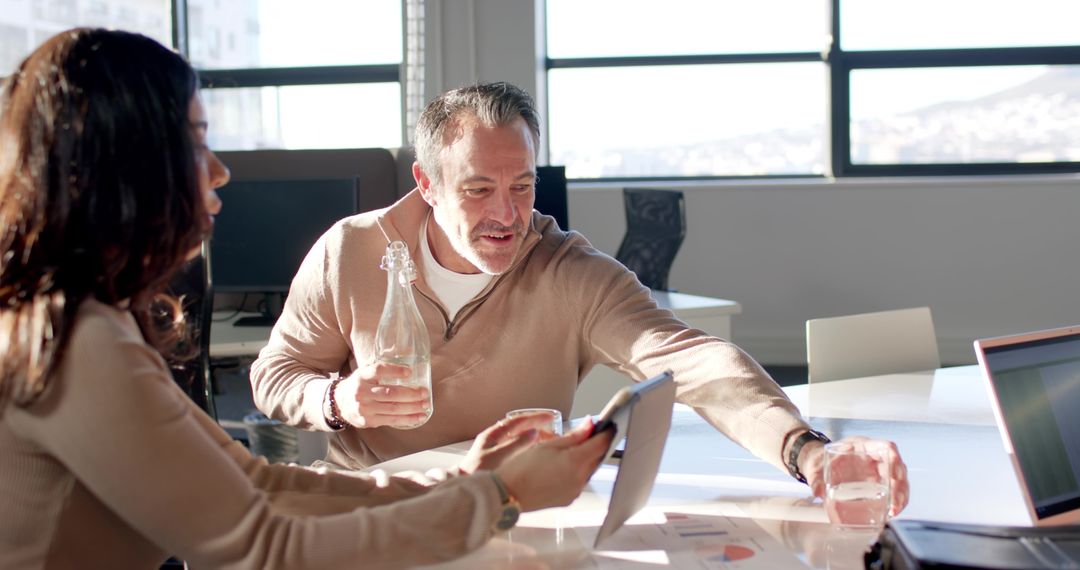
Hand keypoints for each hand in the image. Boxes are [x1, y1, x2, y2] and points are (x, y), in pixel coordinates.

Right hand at [334, 362, 430, 427]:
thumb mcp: (365, 373)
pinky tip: (419, 417)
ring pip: (393, 408)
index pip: (379, 370)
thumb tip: (410, 359)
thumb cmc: (359, 385)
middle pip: (390, 393)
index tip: (410, 371)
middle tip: (425, 392)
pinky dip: (408, 419)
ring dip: (413, 407)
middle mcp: (362, 392)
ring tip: (425, 405)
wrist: (338, 403)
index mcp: (362, 376)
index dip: (395, 371)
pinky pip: (392, 420)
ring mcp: (364, 408)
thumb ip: (382, 369)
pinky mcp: (368, 421)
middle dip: (411, 394)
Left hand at [457, 413, 552, 473]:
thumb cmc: (478, 473)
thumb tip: (534, 432)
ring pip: (520, 438)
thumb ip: (517, 444)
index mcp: (493, 435)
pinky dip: (530, 448)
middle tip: (554, 433)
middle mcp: (495, 439)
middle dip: (538, 428)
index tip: (550, 417)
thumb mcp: (498, 456)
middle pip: (520, 427)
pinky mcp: (499, 460)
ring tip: (549, 443)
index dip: (535, 417)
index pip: (518, 420)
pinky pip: (518, 448)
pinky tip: (538, 454)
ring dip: (535, 438)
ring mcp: (497, 449)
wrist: (466, 491)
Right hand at [495, 419, 613, 511]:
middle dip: (594, 445)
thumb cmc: (522, 467)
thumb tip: (590, 425)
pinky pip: (579, 482)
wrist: (507, 494)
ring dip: (586, 459)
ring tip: (572, 450)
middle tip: (587, 434)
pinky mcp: (569, 500)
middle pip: (596, 458)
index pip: (600, 444)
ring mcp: (575, 491)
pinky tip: (563, 467)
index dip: (605, 433)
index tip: (607, 425)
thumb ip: (573, 436)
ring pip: (588, 470)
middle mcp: (580, 479)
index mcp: (575, 462)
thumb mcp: (547, 445)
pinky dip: (577, 472)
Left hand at [800, 436, 909, 517]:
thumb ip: (815, 478)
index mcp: (862, 446)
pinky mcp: (877, 482)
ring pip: (899, 480)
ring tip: (895, 511)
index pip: (886, 447)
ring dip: (901, 496)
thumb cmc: (819, 460)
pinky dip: (895, 501)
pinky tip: (892, 512)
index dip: (894, 460)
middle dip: (899, 486)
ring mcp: (877, 470)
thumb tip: (818, 492)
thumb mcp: (815, 466)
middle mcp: (874, 457)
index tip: (895, 475)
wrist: (817, 464)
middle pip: (897, 467)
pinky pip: (892, 490)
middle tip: (894, 504)